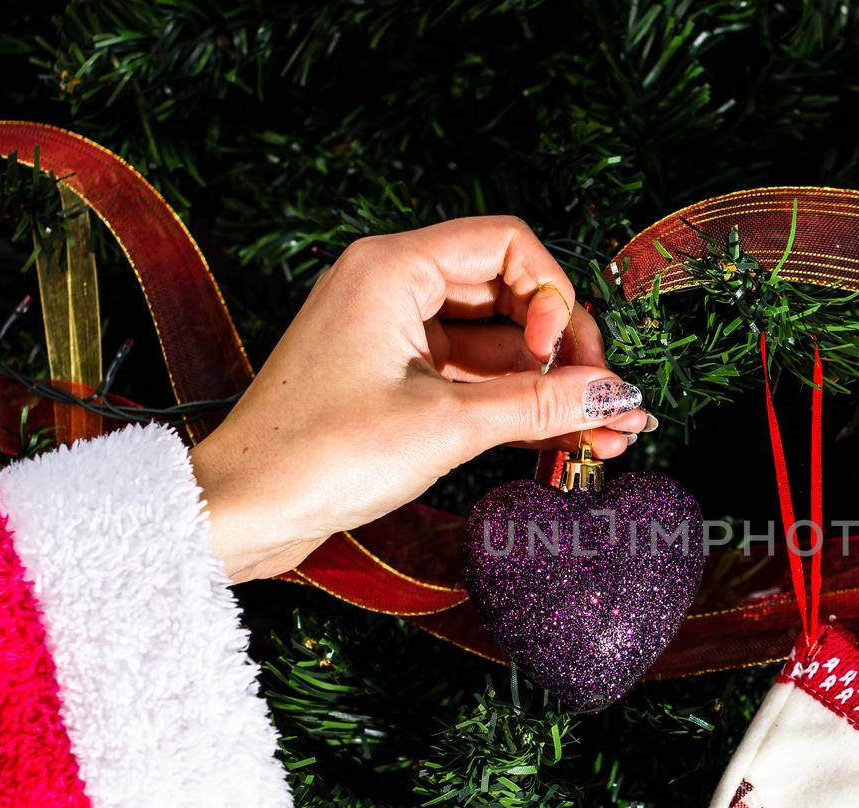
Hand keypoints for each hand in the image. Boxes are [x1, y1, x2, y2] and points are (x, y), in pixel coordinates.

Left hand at [188, 216, 649, 582]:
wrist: (243, 512)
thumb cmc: (317, 455)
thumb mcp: (446, 425)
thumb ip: (540, 404)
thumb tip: (615, 395)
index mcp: (392, 269)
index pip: (506, 244)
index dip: (551, 295)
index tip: (562, 355)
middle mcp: (393, 289)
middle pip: (510, 295)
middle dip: (565, 350)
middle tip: (607, 400)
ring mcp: (394, 337)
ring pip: (498, 347)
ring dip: (550, 389)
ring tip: (607, 435)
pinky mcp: (395, 382)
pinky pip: (474, 380)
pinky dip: (516, 407)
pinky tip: (568, 439)